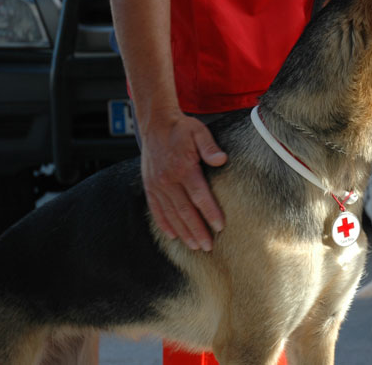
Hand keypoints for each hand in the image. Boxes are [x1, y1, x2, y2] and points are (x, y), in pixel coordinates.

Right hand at [140, 113, 226, 250]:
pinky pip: (156, 210)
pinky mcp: (150, 187)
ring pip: (171, 214)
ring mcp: (157, 185)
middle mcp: (168, 180)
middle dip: (197, 230)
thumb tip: (221, 160)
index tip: (220, 226)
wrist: (155, 124)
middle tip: (209, 246)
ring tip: (194, 246)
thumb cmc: (181, 129)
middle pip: (185, 211)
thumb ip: (209, 147)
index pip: (199, 196)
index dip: (210, 212)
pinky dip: (164, 224)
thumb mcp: (199, 132)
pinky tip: (173, 236)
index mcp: (183, 168)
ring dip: (183, 232)